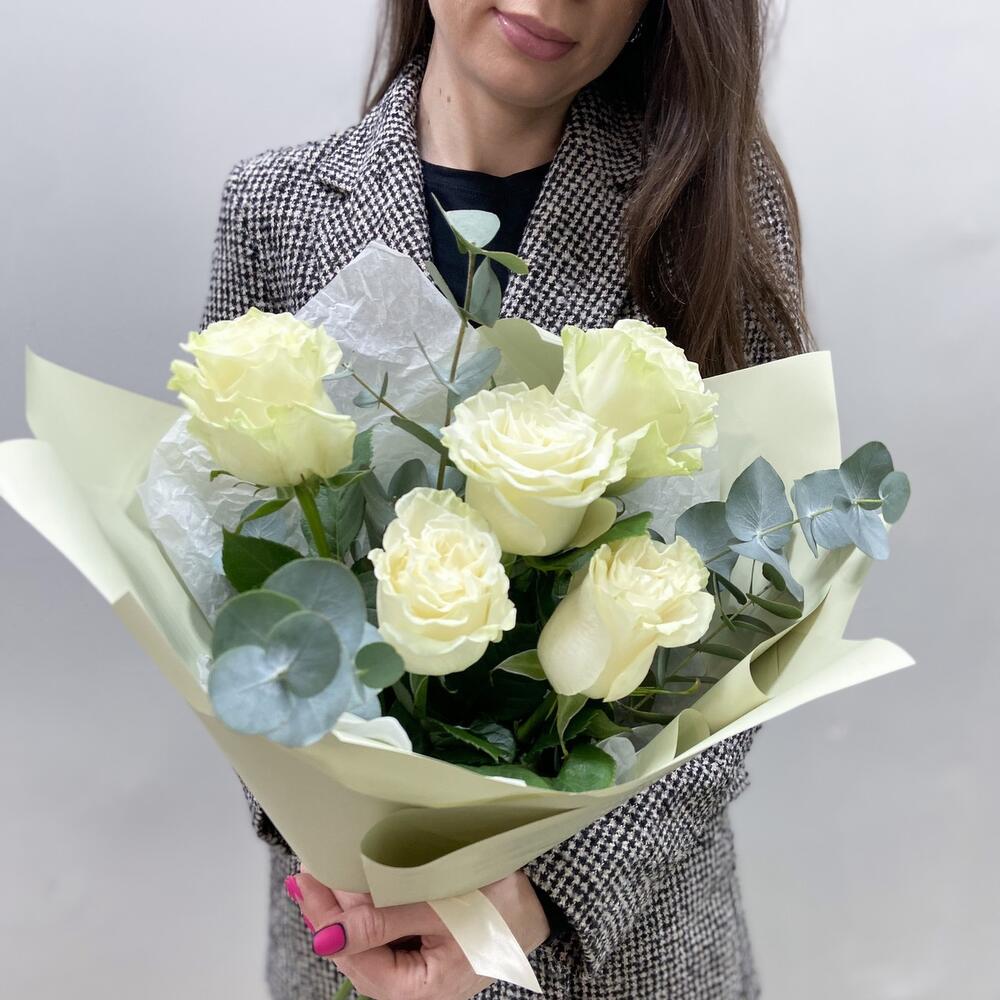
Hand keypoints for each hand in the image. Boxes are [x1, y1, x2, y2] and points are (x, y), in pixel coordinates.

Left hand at [285, 869, 549, 999]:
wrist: (543, 902)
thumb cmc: (500, 905)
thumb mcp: (440, 907)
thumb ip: (384, 921)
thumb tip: (328, 937)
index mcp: (418, 990)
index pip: (354, 956)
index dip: (325, 919)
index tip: (307, 879)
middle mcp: (412, 989)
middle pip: (354, 953)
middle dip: (330, 913)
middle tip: (308, 872)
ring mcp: (417, 971)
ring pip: (366, 943)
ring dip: (346, 909)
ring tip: (325, 876)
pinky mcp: (422, 952)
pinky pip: (384, 934)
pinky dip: (368, 909)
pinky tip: (357, 887)